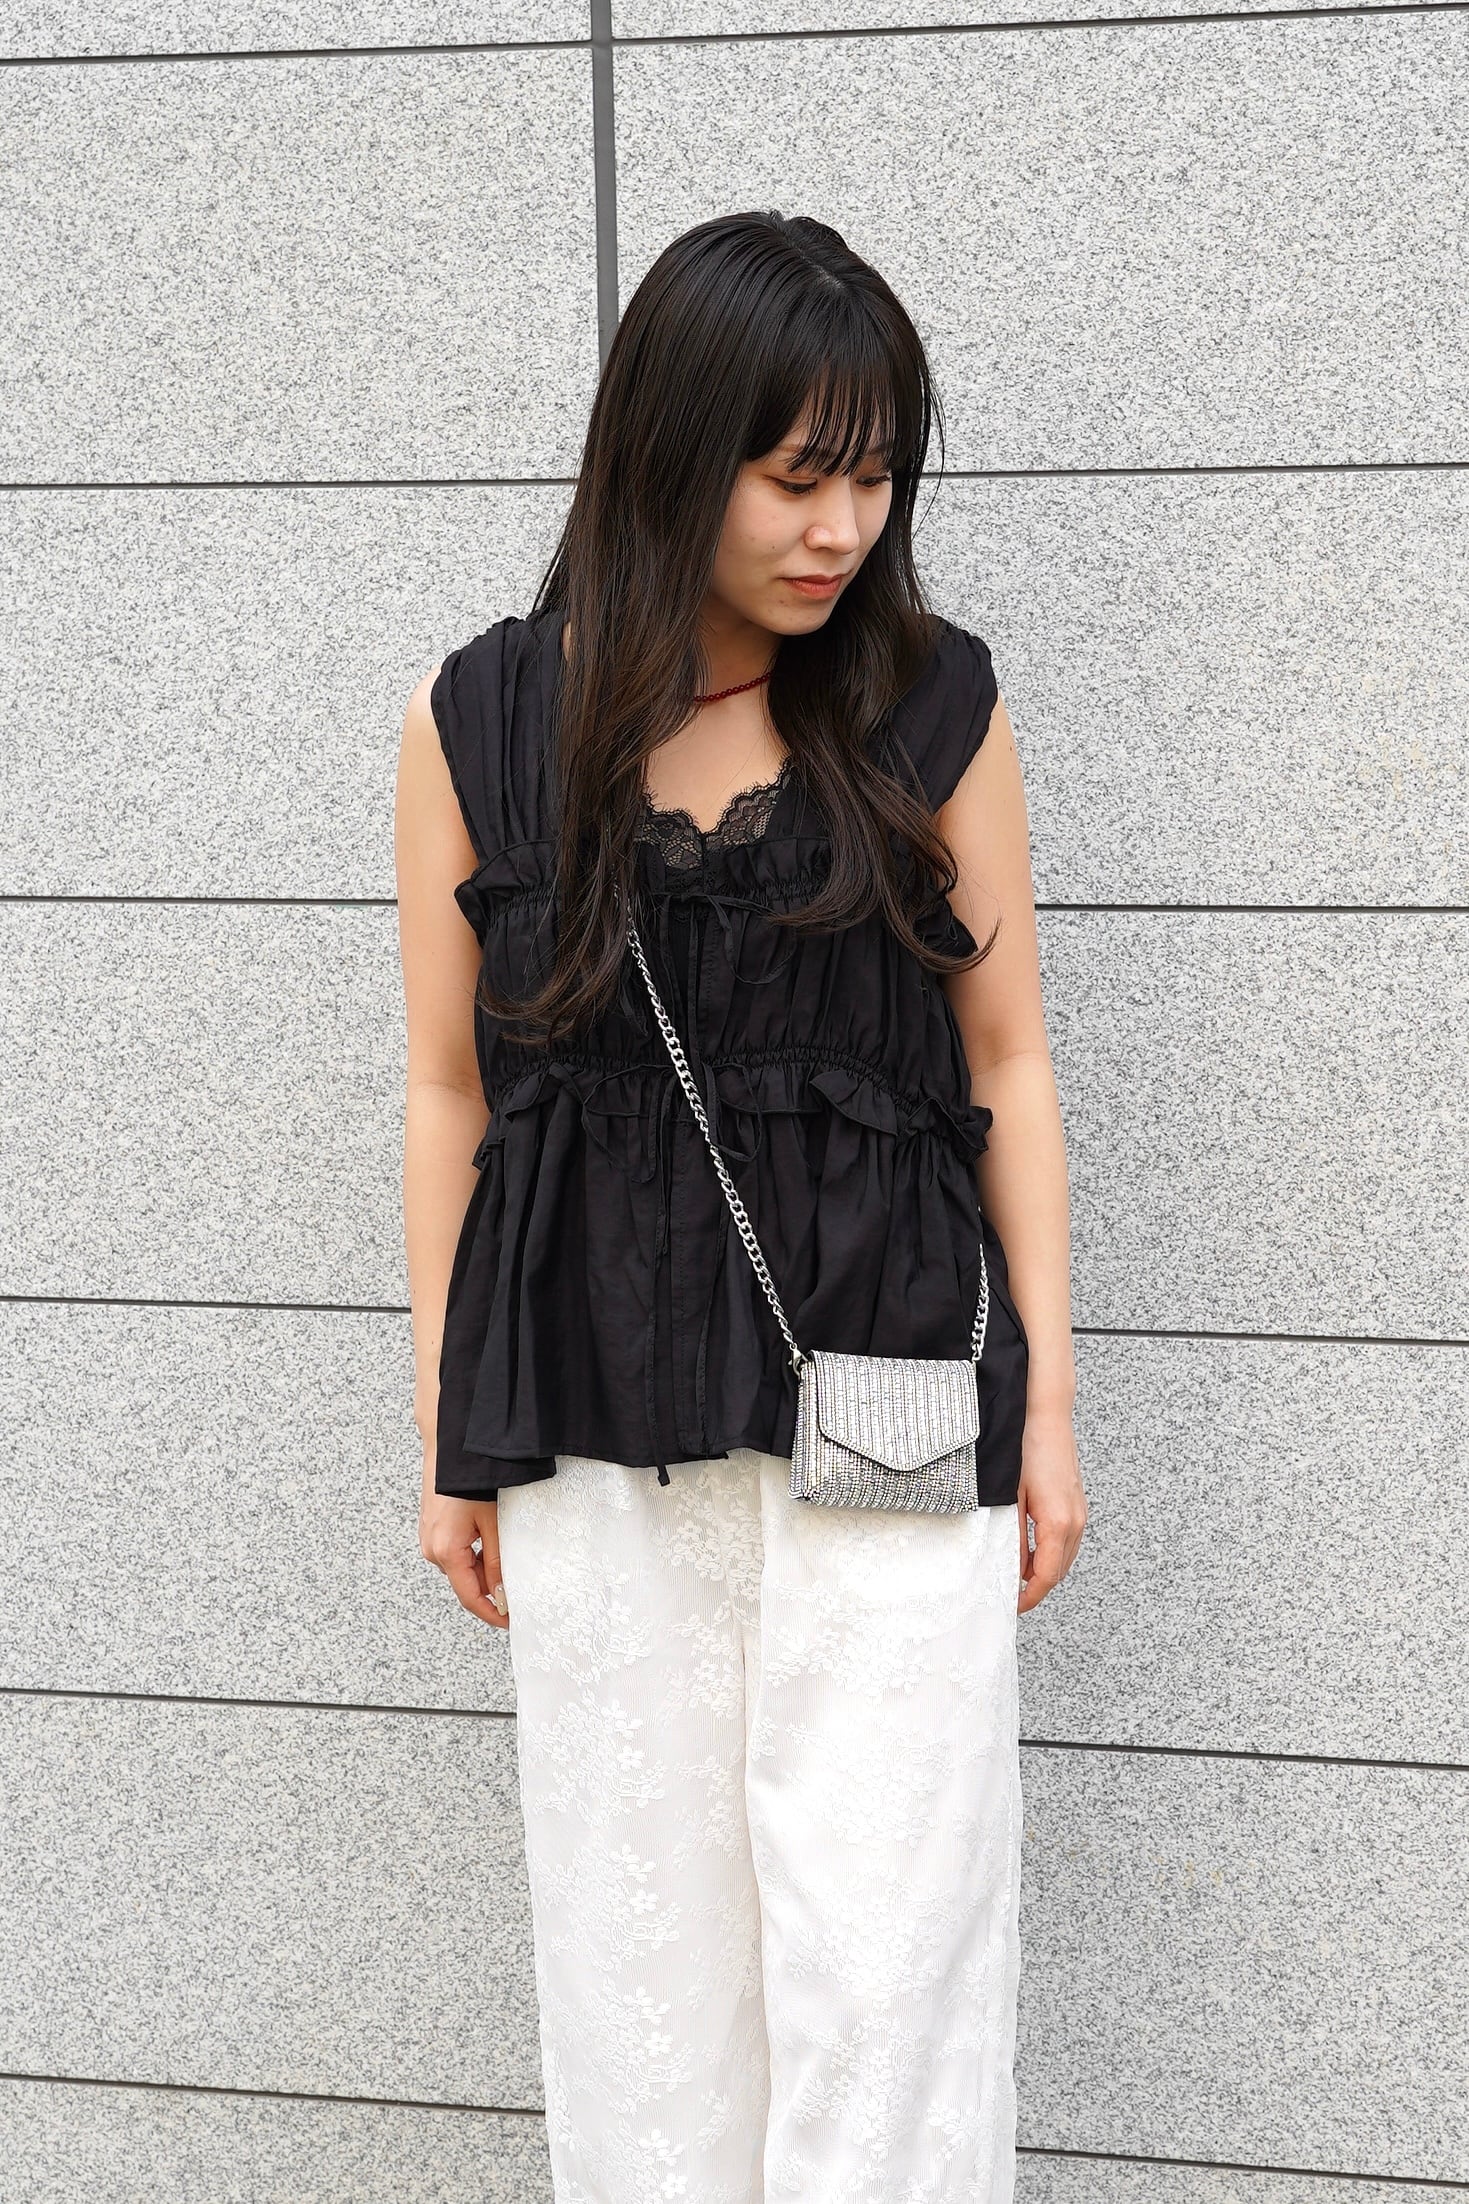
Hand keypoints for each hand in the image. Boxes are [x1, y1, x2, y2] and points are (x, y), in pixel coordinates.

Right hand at [419, 1442, 509, 1629]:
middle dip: (491, 1587)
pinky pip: (453, 1554)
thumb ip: (497, 1561)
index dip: (490, 1613)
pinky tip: (488, 1541)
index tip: (509, 1621)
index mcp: (446, 1552)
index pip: (470, 1597)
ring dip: (483, 1569)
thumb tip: (502, 1593)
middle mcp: (432, 1551)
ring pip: (461, 1568)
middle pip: (466, 1583)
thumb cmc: (469, 1481)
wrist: (447, 1450)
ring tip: (505, 1553)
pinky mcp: (431, 1532)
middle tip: (518, 1585)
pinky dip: (472, 1556)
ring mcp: (429, 1541)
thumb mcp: (491, 1523)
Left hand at [1014, 1405, 1086, 1614]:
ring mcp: (1080, 1512)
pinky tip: (1032, 1549)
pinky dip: (1052, 1553)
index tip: (1013, 1605)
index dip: (1030, 1596)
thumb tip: (1011, 1568)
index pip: (1047, 1575)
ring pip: (1065, 1557)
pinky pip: (1068, 1540)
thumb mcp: (1010, 1497)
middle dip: (1037, 1586)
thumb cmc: (1025, 1449)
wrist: (1045, 1415)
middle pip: (1060, 1570)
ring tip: (1017, 1574)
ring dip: (1045, 1570)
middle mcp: (1076, 1521)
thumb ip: (1012, 1536)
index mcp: (1059, 1523)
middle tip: (1010, 1594)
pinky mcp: (1077, 1503)